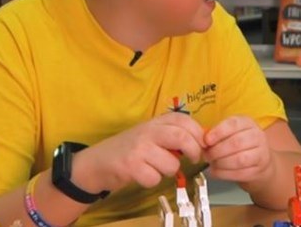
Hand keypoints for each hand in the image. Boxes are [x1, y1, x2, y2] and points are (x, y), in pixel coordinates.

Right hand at [77, 112, 205, 191]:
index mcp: (155, 121)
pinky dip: (153, 181)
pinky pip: (155, 178)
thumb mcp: (151, 134)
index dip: (198, 133)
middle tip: (194, 159)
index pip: (184, 120)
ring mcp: (139, 148)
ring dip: (170, 171)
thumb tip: (201, 141)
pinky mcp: (130, 166)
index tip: (202, 144)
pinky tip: (144, 175)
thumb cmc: (130, 148)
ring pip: (171, 164)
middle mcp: (147, 131)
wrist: (98, 161)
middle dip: (194, 151)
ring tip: (158, 168)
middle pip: (181, 137)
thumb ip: (172, 134)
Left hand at [203, 116, 273, 183]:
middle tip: (207, 155)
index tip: (206, 140)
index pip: (233, 124)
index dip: (218, 132)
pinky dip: (225, 174)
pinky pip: (240, 173)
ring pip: (239, 159)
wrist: (259, 160)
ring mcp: (261, 153)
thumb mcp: (230, 133)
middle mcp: (257, 136)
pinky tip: (216, 172)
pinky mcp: (259, 169)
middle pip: (236, 143)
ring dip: (221, 163)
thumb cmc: (239, 145)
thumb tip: (202, 141)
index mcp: (247, 123)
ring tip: (212, 164)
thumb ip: (217, 135)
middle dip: (217, 151)